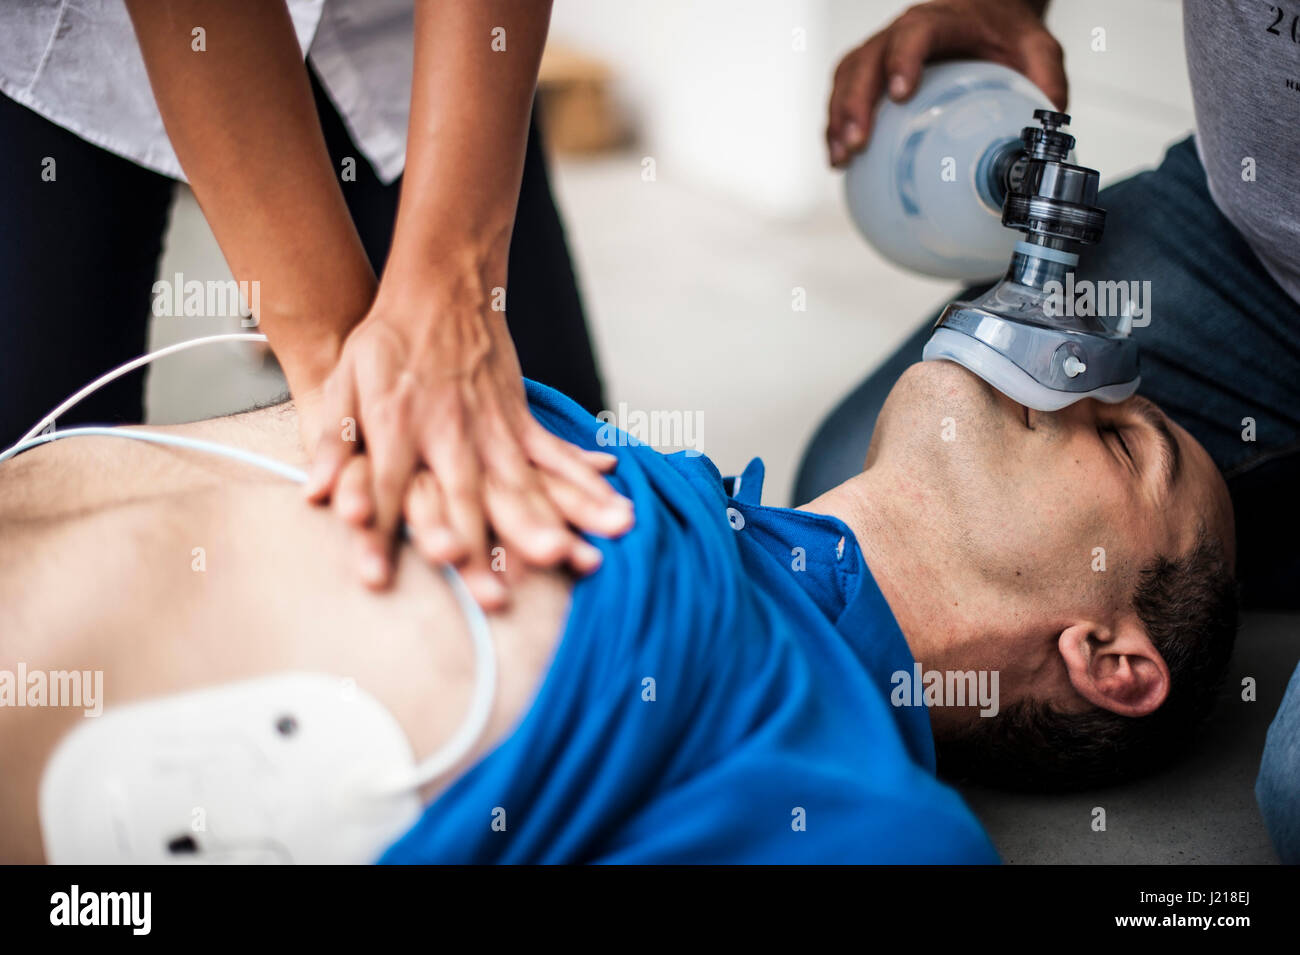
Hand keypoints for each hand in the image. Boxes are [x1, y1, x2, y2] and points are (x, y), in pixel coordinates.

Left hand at [300, 292, 633, 607]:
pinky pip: (555, 459)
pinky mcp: (522, 422)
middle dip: (478, 551)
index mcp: (398, 427)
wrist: (442, 288)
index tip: (377, 579)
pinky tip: (613, 511)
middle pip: (463, 502)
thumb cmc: (386, 343)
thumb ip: (333, 441)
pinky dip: (585, 486)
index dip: (379, 535)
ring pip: (519, 486)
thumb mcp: (344, 383)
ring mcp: (493, 429)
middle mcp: (450, 435)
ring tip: (570, 559)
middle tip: (494, 597)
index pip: (385, 490)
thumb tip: (314, 494)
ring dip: (544, 525)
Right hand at [827, 0, 1066, 166]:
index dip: (902, 60)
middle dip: (855, 102)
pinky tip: (839, 160)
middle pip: (866, 60)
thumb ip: (1046, 81)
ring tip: (840, 157)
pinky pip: (843, 93)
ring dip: (837, 117)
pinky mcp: (871, 72)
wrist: (988, 17)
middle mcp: (903, 32)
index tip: (900, 94)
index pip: (915, 32)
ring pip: (847, 76)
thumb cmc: (1006, 33)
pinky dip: (835, 125)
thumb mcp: (1038, 48)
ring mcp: (882, 51)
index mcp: (943, 19)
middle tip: (857, 142)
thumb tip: (1050, 131)